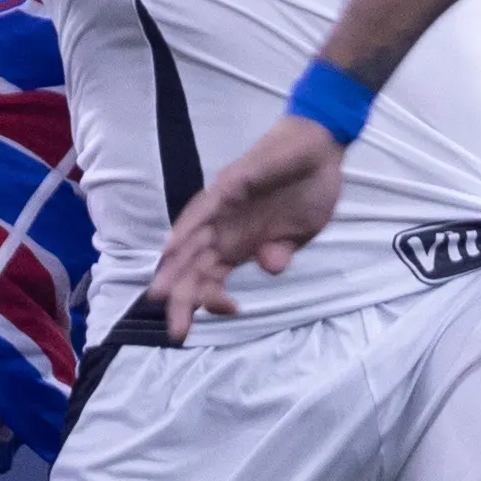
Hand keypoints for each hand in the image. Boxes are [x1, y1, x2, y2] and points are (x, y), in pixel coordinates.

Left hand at [147, 115, 347, 336]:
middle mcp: (224, 229)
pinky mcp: (230, 185)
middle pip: (193, 268)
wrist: (319, 149)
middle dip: (183, 299)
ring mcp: (223, 207)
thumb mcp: (300, 234)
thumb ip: (281, 251)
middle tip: (177, 331)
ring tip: (160, 296)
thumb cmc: (307, 191)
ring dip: (174, 269)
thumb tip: (271, 267)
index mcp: (239, 246)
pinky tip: (172, 247)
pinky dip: (186, 228)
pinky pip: (203, 209)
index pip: (213, 279)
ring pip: (190, 242)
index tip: (234, 311)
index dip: (214, 300)